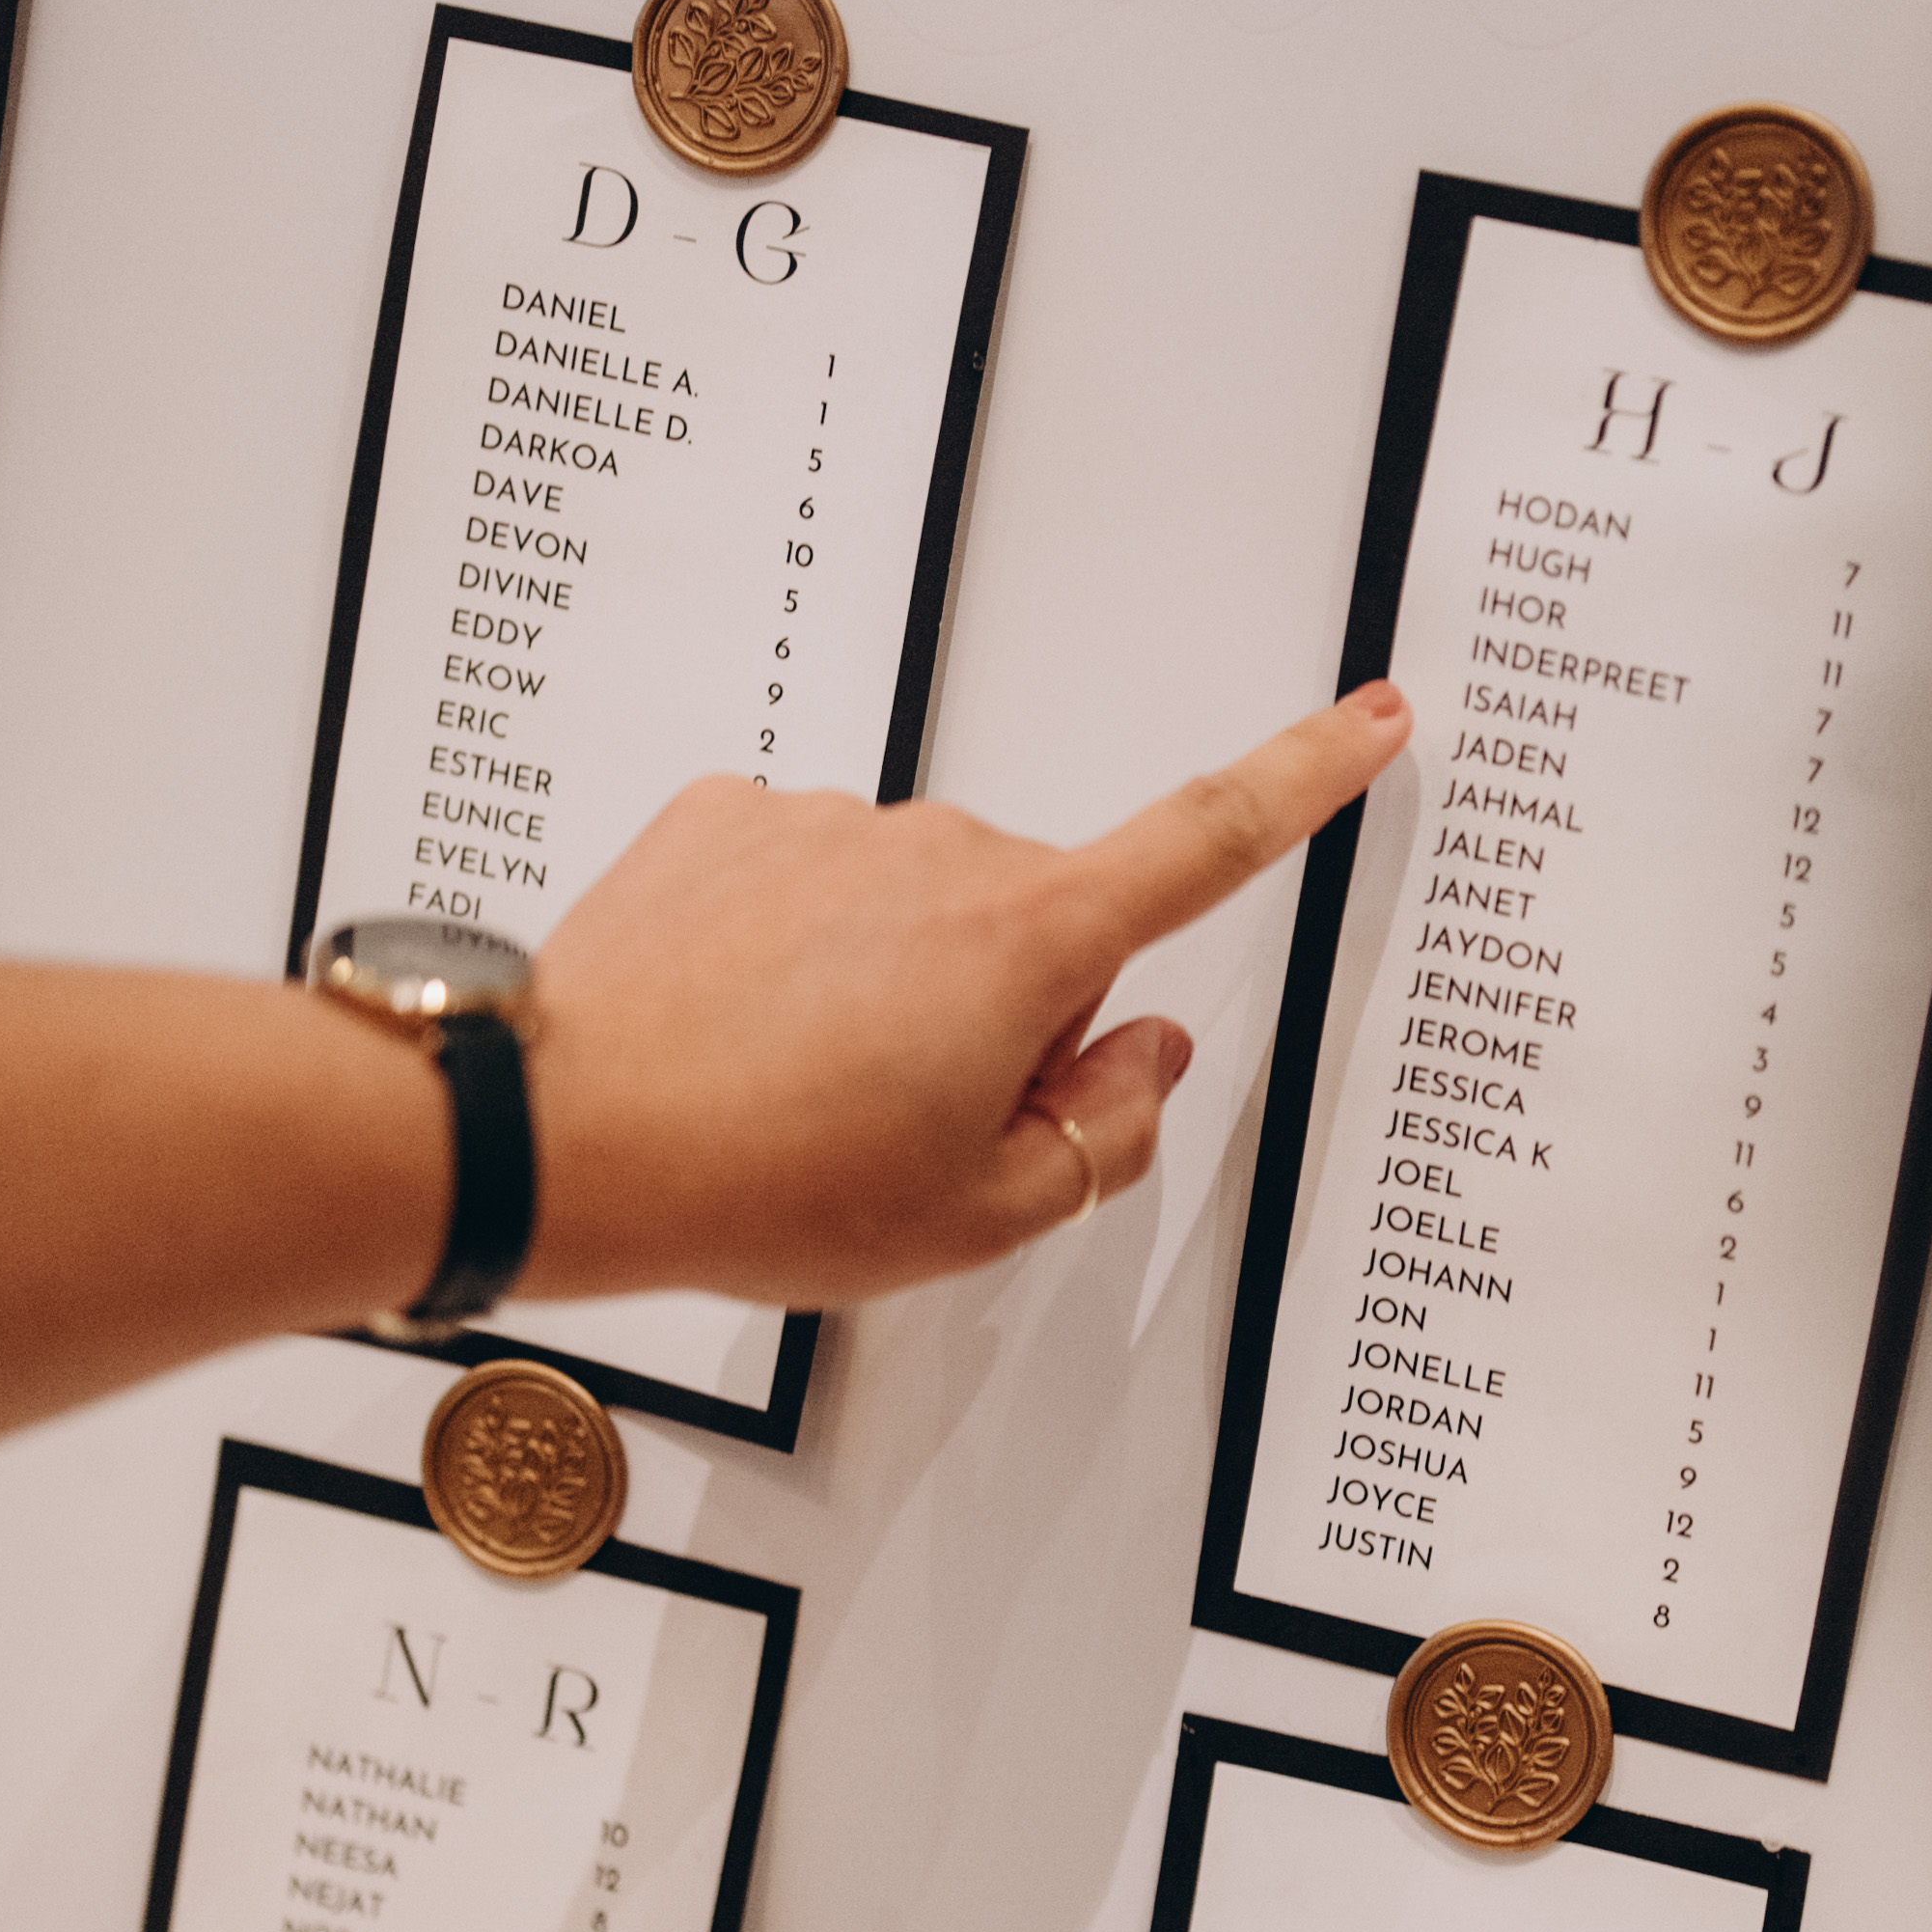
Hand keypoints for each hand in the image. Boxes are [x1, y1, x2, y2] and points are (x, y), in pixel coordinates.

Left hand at [515, 684, 1411, 1304]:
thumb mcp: (977, 1214)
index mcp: (1029, 939)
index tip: (1371, 718)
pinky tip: (735, 1028)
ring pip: (911, 907)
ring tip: (792, 1090)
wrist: (560, 1131)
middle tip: (901, 1124)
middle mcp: (940, 848)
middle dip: (999, 1013)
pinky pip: (805, 882)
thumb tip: (1138, 1052)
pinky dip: (790, 951)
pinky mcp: (728, 818)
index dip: (1306, 777)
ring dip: (883, 985)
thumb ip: (1104, 1131)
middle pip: (1032, 925)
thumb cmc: (761, 1179)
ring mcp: (828, 823)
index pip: (1209, 841)